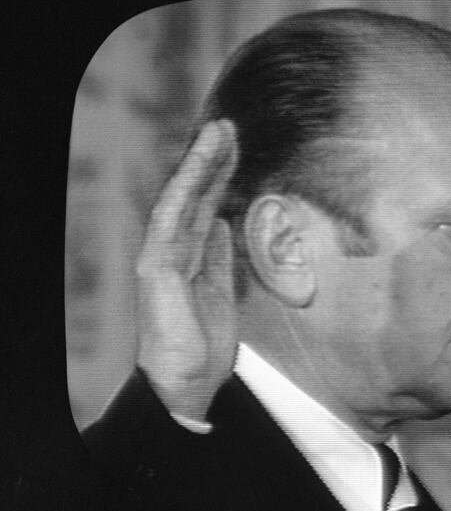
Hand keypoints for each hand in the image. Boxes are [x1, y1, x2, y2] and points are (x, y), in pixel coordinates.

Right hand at [135, 120, 238, 420]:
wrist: (187, 382)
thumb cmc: (202, 343)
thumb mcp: (221, 291)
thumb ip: (220, 258)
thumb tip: (225, 224)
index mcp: (190, 256)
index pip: (206, 206)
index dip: (219, 176)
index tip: (235, 148)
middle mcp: (172, 250)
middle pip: (195, 197)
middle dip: (212, 161)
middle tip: (229, 127)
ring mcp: (161, 257)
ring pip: (181, 200)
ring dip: (199, 165)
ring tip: (217, 133)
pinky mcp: (155, 267)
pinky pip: (171, 221)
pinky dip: (184, 192)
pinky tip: (198, 168)